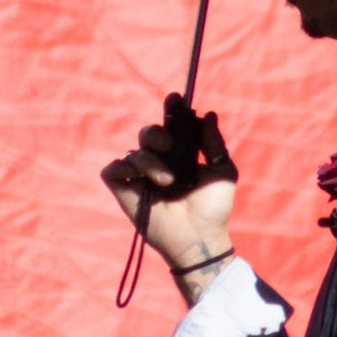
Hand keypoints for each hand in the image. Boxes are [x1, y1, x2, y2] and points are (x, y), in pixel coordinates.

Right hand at [102, 103, 236, 284]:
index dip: (170, 109)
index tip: (176, 99)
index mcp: (179, 154)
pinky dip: (125, 169)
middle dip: (156, 133)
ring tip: (167, 180)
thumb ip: (214, 143)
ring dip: (149, 161)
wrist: (201, 237)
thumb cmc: (213, 209)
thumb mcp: (223, 172)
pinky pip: (113, 169)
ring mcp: (139, 177)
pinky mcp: (124, 192)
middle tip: (168, 144)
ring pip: (133, 151)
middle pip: (147, 133)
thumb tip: (208, 115)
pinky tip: (144, 181)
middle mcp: (158, 162)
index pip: (170, 125)